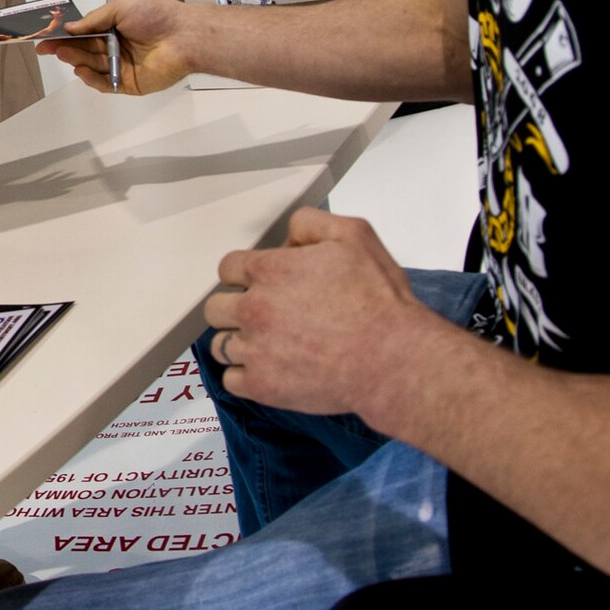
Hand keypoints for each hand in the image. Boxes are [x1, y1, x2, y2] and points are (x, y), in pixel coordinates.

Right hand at [38, 0, 199, 95]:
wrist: (183, 36)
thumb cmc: (156, 16)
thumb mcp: (120, 7)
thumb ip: (93, 19)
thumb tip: (71, 27)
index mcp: (116, 28)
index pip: (85, 33)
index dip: (66, 35)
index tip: (46, 37)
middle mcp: (117, 47)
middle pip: (86, 51)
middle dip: (66, 48)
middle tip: (46, 48)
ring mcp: (122, 67)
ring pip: (93, 67)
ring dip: (76, 61)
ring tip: (63, 54)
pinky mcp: (129, 84)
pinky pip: (106, 84)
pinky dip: (92, 79)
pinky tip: (81, 70)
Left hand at [202, 208, 423, 415]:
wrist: (393, 360)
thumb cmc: (378, 302)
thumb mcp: (354, 236)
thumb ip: (310, 224)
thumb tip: (288, 235)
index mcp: (269, 271)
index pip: (227, 268)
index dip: (245, 275)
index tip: (262, 285)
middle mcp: (254, 309)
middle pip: (216, 307)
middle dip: (236, 308)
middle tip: (265, 316)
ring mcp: (255, 350)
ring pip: (219, 345)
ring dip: (239, 343)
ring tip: (268, 346)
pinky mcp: (262, 386)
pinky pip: (230, 380)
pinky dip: (246, 376)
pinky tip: (269, 370)